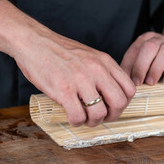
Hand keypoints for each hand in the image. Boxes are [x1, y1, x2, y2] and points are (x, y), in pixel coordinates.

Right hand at [15, 33, 135, 126]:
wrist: (33, 42)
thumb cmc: (59, 51)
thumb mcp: (89, 56)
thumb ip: (102, 72)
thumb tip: (109, 94)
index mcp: (105, 62)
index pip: (129, 88)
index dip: (124, 103)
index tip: (113, 107)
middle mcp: (96, 70)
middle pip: (119, 103)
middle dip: (113, 116)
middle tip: (101, 117)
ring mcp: (80, 80)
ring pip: (99, 113)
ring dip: (93, 122)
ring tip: (84, 118)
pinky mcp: (63, 90)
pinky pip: (78, 116)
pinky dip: (76, 121)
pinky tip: (71, 117)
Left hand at [121, 14, 163, 85]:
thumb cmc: (159, 61)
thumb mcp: (145, 62)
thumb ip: (133, 68)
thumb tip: (123, 83)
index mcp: (147, 39)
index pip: (135, 49)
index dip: (129, 65)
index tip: (127, 80)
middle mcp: (161, 40)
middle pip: (149, 47)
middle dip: (141, 66)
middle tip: (138, 82)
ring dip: (156, 68)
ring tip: (151, 82)